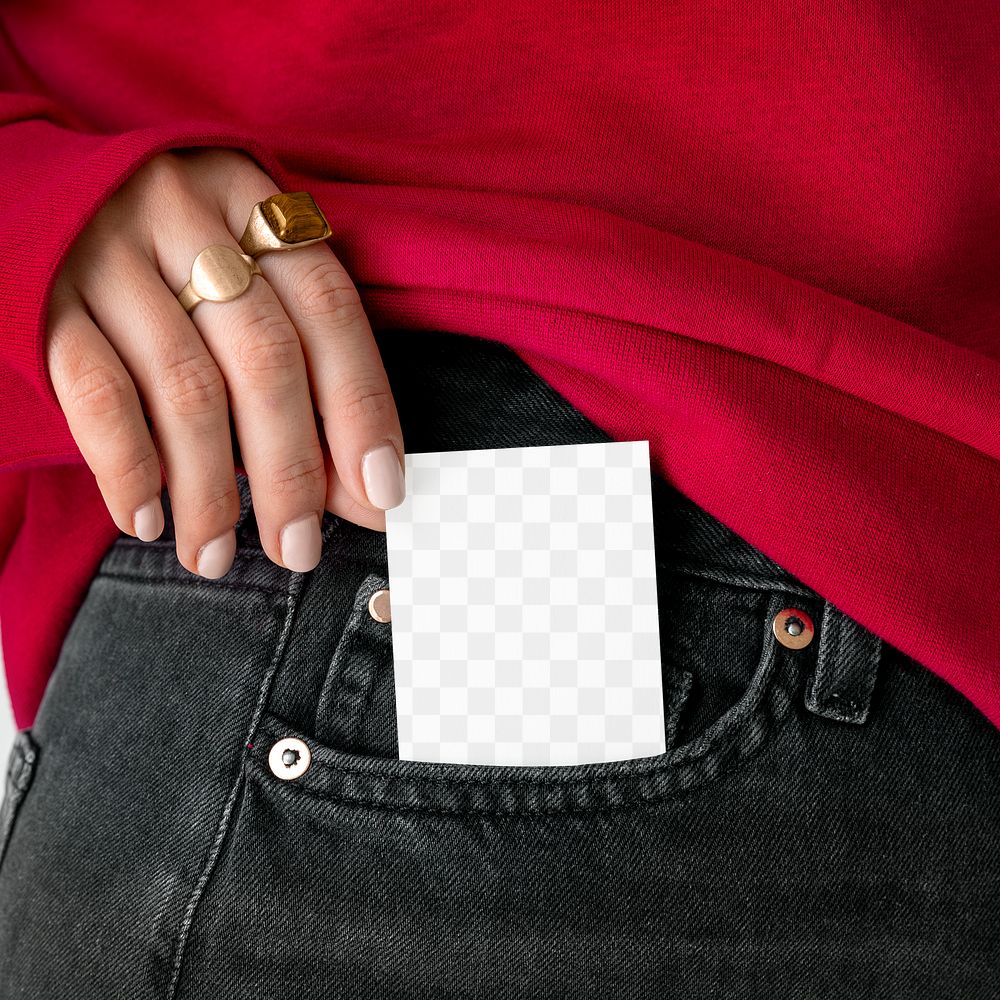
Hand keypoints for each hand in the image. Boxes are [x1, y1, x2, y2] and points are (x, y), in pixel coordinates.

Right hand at [44, 147, 404, 577]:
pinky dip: (129, 469)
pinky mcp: (43, 296)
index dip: (363, 409)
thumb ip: (307, 378)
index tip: (381, 491)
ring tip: (216, 554)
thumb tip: (366, 493)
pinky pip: (98, 394)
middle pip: (264, 360)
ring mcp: (110, 253)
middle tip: (298, 547)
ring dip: (209, 491)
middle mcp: (187, 218)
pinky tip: (147, 520)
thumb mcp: (245, 286)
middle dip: (290, 472)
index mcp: (256, 206)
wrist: (39, 203)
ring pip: (186, 388)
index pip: (331, 313)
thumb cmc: (169, 262)